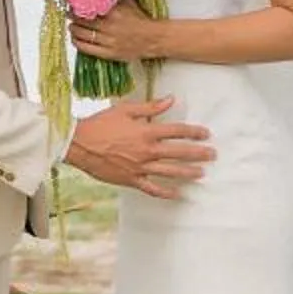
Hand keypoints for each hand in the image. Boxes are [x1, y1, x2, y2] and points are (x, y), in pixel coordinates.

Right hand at [66, 94, 213, 200]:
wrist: (79, 144)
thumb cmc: (100, 123)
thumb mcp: (125, 109)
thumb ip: (150, 107)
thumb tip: (171, 99)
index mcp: (147, 132)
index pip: (177, 131)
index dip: (194, 132)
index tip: (206, 133)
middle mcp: (147, 151)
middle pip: (179, 153)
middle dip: (198, 154)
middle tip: (213, 155)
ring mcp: (140, 167)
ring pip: (170, 172)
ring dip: (188, 173)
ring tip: (202, 174)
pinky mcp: (131, 180)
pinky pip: (152, 188)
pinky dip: (166, 192)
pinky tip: (178, 194)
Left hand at [70, 0, 160, 66]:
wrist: (154, 38)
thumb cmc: (140, 18)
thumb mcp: (129, 1)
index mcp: (114, 12)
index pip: (89, 8)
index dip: (77, 6)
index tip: (71, 3)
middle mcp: (110, 26)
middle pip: (82, 21)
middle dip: (72, 17)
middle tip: (68, 14)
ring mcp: (109, 41)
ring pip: (83, 35)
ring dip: (73, 30)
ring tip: (71, 26)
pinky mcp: (109, 54)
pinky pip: (88, 49)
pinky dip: (78, 43)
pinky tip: (75, 39)